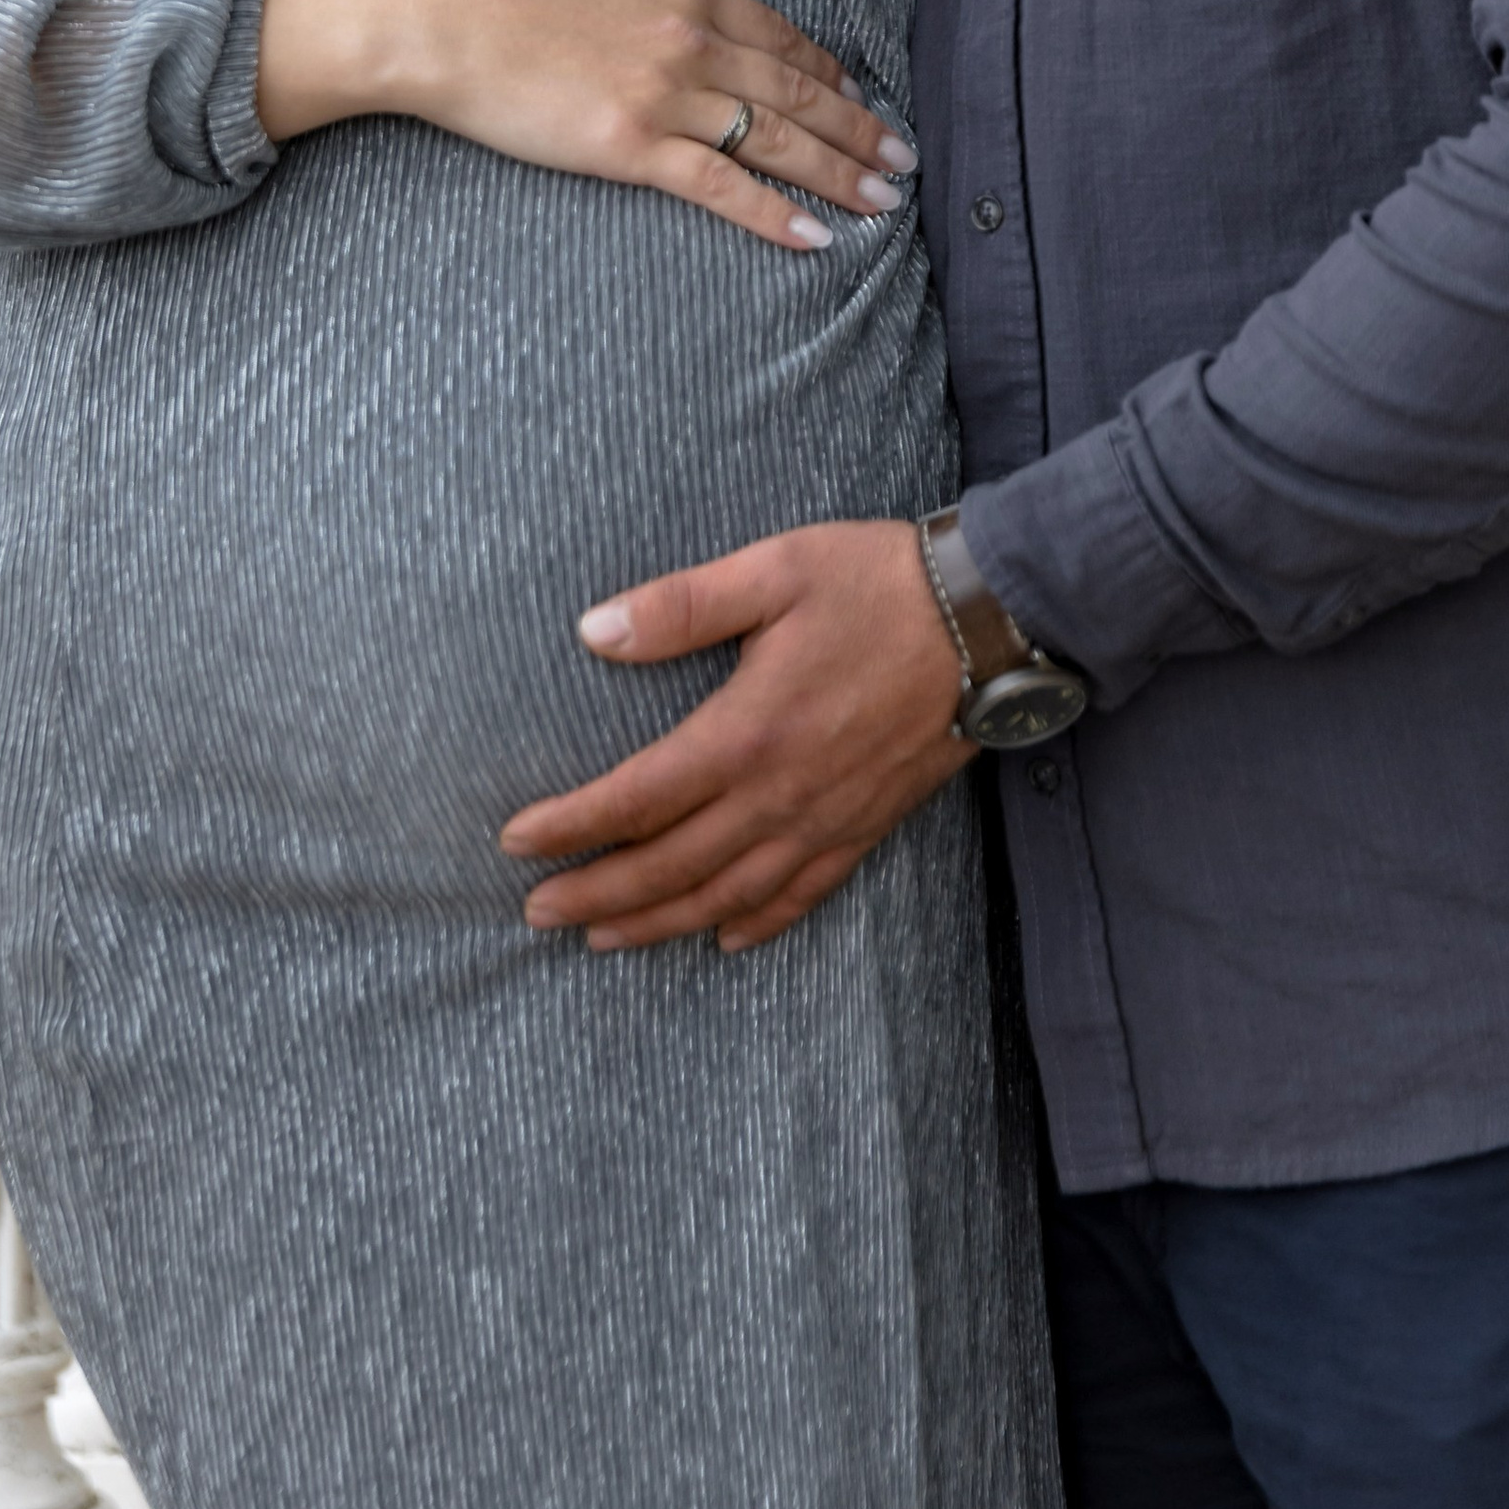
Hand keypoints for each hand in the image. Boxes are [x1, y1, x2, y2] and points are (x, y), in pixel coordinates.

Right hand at [255, 0, 914, 255]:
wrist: (439, 15)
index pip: (783, 37)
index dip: (832, 73)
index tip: (864, 100)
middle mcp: (691, 41)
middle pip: (798, 92)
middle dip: (859, 130)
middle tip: (906, 163)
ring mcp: (664, 95)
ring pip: (775, 140)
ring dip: (837, 173)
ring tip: (882, 203)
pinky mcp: (629, 146)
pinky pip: (719, 186)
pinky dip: (772, 212)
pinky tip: (814, 236)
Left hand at [499, 518, 971, 950]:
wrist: (992, 619)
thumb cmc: (877, 582)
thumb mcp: (773, 570)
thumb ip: (681, 605)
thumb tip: (593, 632)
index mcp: (747, 731)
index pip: (637, 799)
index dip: (571, 826)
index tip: (516, 841)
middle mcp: (781, 793)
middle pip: (670, 866)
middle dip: (596, 892)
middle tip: (535, 911)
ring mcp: (826, 819)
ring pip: (727, 895)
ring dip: (658, 922)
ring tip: (602, 937)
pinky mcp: (867, 825)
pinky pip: (803, 894)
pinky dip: (757, 923)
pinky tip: (724, 938)